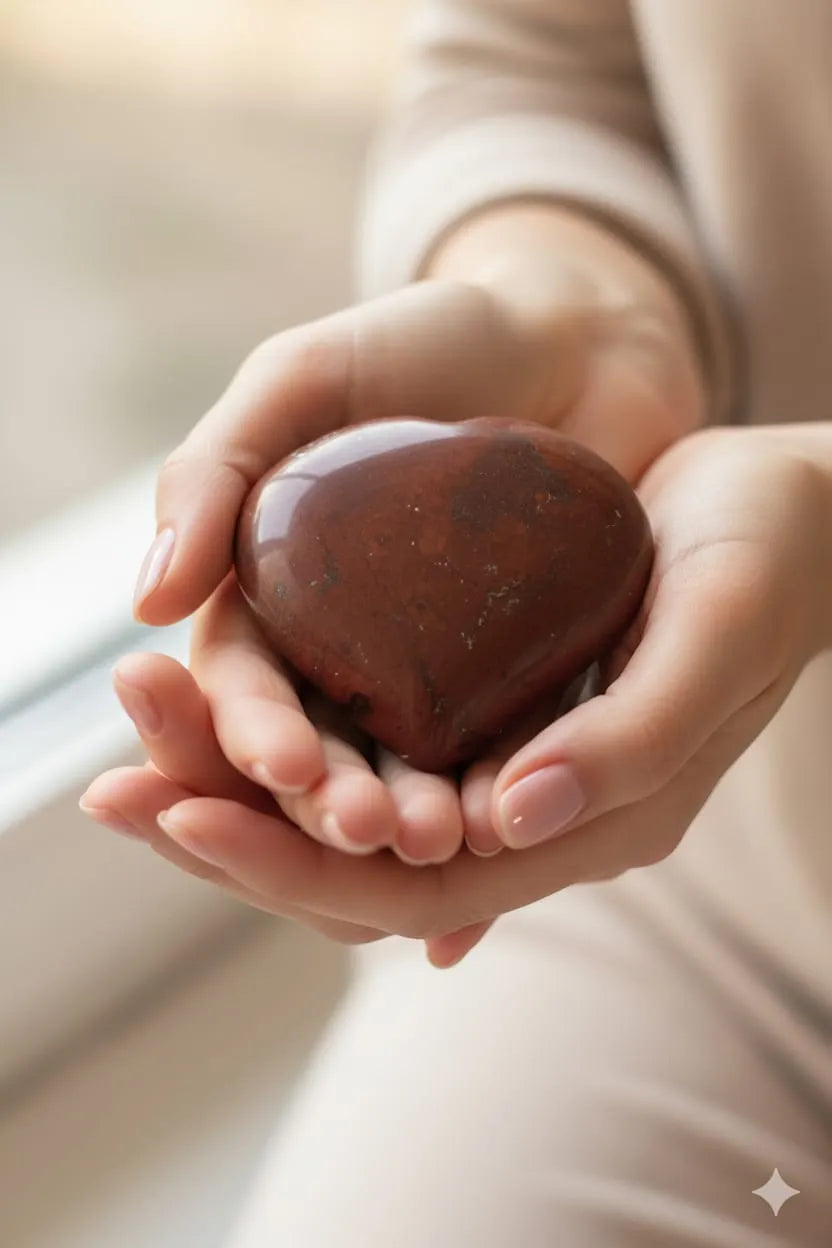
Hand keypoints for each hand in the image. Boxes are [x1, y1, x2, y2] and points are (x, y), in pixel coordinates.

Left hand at [84, 426, 830, 962]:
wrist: (787, 513)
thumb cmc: (762, 564)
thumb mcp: (712, 638)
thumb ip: (628, 744)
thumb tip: (500, 823)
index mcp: (589, 820)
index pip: (413, 889)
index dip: (292, 864)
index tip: (181, 816)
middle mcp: (530, 807)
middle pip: (353, 861)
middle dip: (230, 829)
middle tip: (112, 788)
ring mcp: (502, 756)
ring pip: (346, 800)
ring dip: (235, 777)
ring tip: (133, 735)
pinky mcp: (482, 696)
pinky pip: (367, 734)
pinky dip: (284, 723)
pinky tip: (212, 695)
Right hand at [123, 210, 702, 862]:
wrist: (576, 336)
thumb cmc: (430, 341)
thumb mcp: (306, 379)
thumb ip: (214, 470)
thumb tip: (145, 599)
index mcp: (274, 588)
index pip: (242, 682)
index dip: (249, 729)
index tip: (283, 765)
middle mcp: (345, 645)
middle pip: (319, 747)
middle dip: (329, 799)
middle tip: (368, 828)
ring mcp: (433, 669)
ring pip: (404, 769)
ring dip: (408, 817)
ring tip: (438, 842)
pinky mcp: (517, 676)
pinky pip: (500, 749)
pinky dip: (496, 798)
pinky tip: (510, 837)